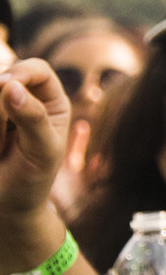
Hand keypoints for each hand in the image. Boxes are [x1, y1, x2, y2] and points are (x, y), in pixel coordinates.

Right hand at [0, 61, 71, 225]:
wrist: (8, 205)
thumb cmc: (33, 179)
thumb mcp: (42, 151)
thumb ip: (32, 118)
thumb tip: (10, 87)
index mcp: (50, 101)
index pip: (35, 69)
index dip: (19, 73)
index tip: (3, 86)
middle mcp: (23, 99)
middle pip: (2, 79)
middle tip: (4, 142)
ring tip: (0, 149)